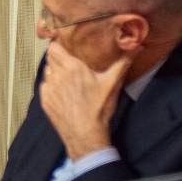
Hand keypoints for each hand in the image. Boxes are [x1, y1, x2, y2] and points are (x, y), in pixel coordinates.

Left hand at [40, 44, 130, 158]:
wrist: (85, 136)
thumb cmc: (98, 110)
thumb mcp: (113, 84)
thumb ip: (123, 63)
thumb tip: (136, 48)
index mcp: (72, 68)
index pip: (54, 47)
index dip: (57, 44)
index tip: (65, 45)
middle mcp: (57, 76)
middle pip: (50, 58)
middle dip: (58, 57)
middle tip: (70, 61)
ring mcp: (49, 89)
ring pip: (47, 72)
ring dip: (55, 71)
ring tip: (68, 77)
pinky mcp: (45, 101)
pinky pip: (45, 86)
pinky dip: (52, 85)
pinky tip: (64, 92)